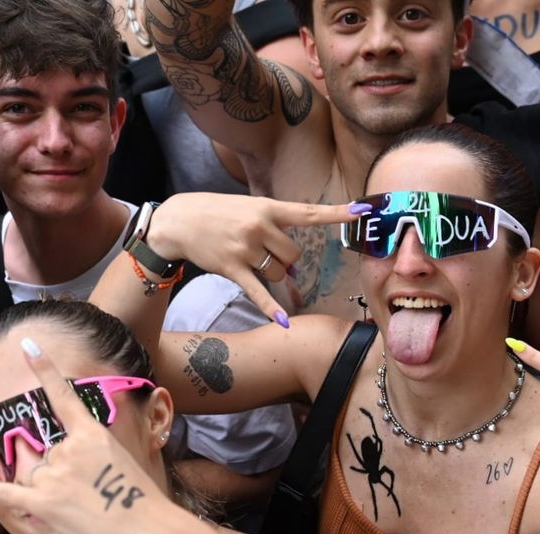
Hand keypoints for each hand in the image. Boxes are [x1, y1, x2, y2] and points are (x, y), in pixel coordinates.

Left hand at [0, 338, 170, 533]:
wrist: (149, 533)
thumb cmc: (144, 503)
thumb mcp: (127, 463)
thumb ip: (96, 453)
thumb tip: (69, 457)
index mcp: (93, 436)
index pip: (64, 397)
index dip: (45, 369)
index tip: (28, 345)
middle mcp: (69, 449)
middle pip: (46, 458)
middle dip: (60, 480)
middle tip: (92, 500)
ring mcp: (55, 475)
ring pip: (35, 480)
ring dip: (51, 499)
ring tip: (84, 515)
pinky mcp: (43, 503)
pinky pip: (3, 494)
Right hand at [145, 193, 360, 323]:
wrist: (177, 221)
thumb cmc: (216, 213)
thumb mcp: (248, 206)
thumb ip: (273, 224)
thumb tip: (290, 259)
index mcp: (267, 208)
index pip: (309, 212)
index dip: (337, 214)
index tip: (362, 211)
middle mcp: (258, 227)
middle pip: (294, 254)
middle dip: (285, 259)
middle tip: (263, 252)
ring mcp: (245, 249)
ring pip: (280, 273)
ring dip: (271, 273)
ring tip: (248, 260)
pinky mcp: (233, 270)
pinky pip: (258, 292)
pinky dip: (271, 308)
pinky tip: (283, 322)